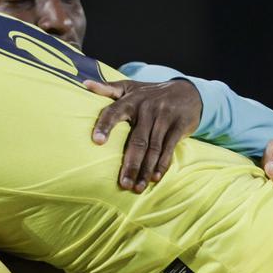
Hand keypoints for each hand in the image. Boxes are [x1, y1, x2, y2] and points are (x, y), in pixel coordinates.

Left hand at [88, 79, 201, 193]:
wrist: (188, 91)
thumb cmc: (150, 93)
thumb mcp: (130, 86)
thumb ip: (107, 88)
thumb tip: (84, 84)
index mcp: (131, 100)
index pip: (114, 112)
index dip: (105, 126)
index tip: (97, 142)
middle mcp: (148, 108)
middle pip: (137, 141)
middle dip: (130, 164)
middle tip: (123, 184)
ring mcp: (165, 118)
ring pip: (153, 149)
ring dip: (146, 170)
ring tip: (137, 188)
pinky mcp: (179, 126)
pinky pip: (169, 148)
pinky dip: (162, 164)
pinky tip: (155, 178)